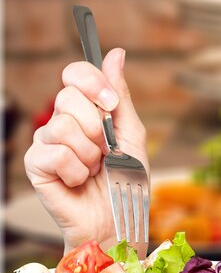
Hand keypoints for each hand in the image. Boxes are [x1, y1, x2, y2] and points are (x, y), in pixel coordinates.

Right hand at [23, 48, 148, 252]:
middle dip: (97, 127)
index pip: (76, 74)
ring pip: (62, 126)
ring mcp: (47, 142)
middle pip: (67, 97)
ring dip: (90, 154)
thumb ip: (120, 96)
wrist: (118, 219)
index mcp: (87, 110)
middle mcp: (63, 121)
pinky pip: (55, 153)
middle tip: (105, 150)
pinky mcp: (36, 165)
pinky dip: (77, 170)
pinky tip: (79, 181)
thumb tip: (116, 53)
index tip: (111, 104)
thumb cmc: (126, 179)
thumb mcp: (132, 134)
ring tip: (94, 169)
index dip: (92, 82)